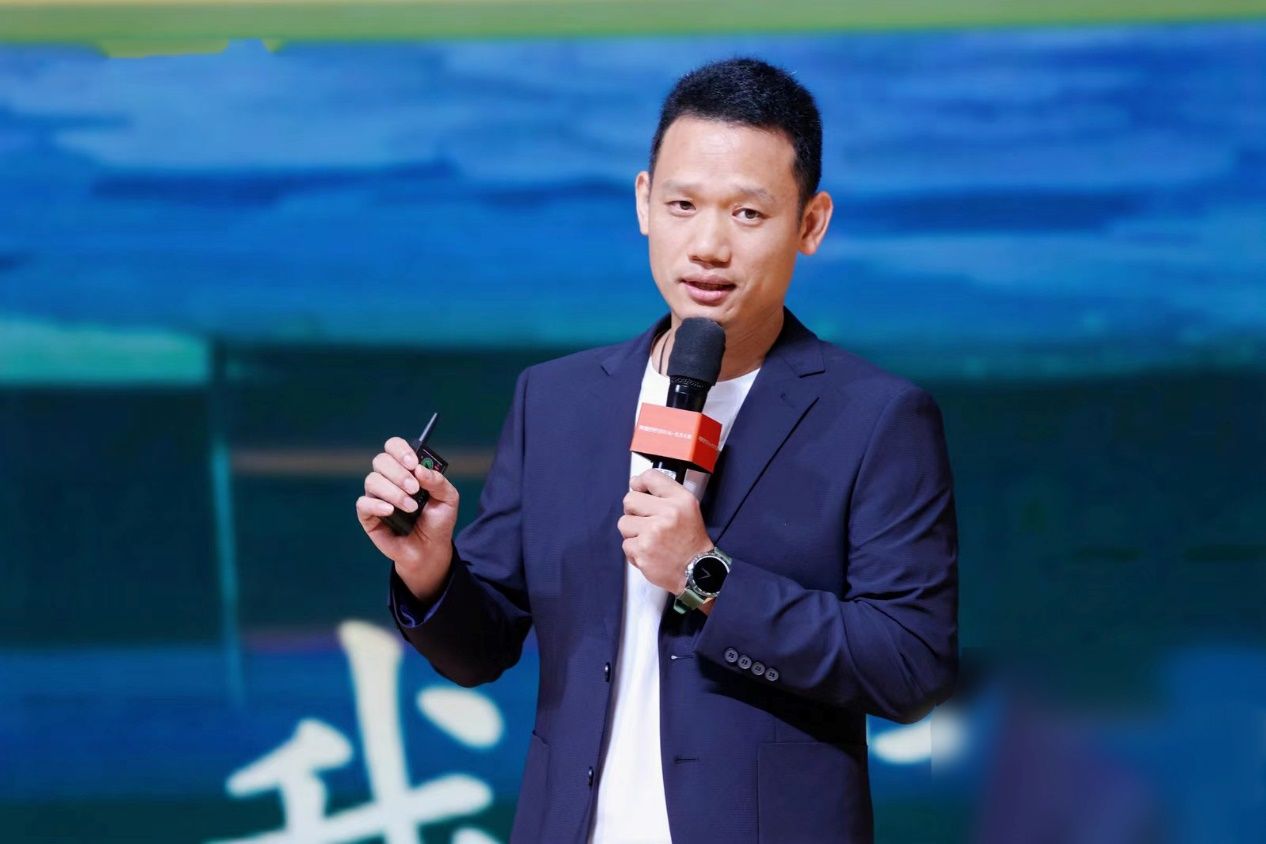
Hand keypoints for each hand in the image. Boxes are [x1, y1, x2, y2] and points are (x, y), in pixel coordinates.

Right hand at [356, 436, 459, 602]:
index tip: (413, 463)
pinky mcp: (368, 515)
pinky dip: (377, 505)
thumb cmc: (438, 521)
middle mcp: (389, 479)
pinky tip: (390, 511)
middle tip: (414, 488)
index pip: (394, 447)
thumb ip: (437, 481)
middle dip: (398, 473)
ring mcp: (377, 496)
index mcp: (407, 469)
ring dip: (393, 492)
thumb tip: (420, 468)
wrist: (431, 550)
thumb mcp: (448, 499)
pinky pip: (363, 503)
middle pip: (381, 460)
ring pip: (372, 480)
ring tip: (411, 507)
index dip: (400, 450)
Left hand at [618, 468, 713, 594]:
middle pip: (630, 500)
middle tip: (647, 521)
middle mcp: (668, 514)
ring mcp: (653, 533)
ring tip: (649, 539)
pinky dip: (634, 550)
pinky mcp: (642, 551)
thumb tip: (635, 482)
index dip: (640, 483)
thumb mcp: (688, 508)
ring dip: (633, 532)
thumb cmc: (690, 541)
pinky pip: (625, 544)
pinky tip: (649, 552)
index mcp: (680, 501)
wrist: (697, 571)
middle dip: (634, 511)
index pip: (651, 477)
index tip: (639, 489)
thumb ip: (664, 492)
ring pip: (624, 523)